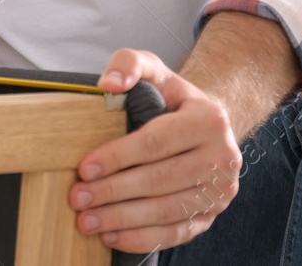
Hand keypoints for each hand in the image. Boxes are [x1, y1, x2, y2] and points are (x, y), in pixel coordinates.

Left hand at [67, 49, 243, 253]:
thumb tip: (108, 84)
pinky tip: (112, 236)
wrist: (209, 125)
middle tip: (78, 198)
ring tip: (87, 220)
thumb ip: (129, 64)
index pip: (156, 142)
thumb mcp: (154, 69)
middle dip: (113, 192)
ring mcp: (220, 190)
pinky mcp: (212, 214)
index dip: (118, 157)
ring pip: (167, 211)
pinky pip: (176, 232)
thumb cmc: (172, 98)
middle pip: (160, 180)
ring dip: (123, 219)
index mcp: (209, 119)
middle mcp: (223, 157)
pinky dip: (142, 238)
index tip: (84, 168)